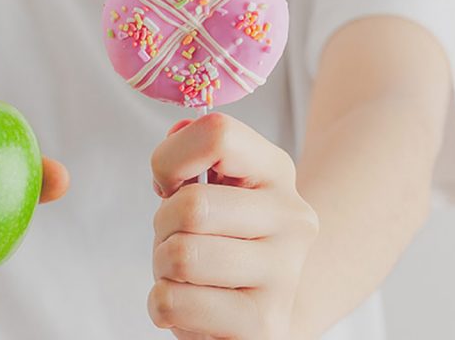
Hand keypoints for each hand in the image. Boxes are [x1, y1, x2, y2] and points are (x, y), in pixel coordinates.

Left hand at [148, 113, 318, 338]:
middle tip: (177, 239)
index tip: (171, 185)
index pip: (217, 134)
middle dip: (162, 226)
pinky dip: (162, 305)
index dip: (170, 159)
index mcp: (277, 172)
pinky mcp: (263, 326)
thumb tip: (173, 144)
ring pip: (181, 256)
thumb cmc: (222, 242)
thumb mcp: (213, 189)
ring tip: (186, 274)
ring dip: (162, 267)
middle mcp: (293, 219)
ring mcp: (284, 276)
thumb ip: (189, 154)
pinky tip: (192, 305)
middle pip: (191, 206)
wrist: (259, 313)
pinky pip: (172, 302)